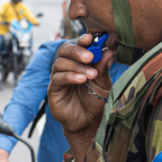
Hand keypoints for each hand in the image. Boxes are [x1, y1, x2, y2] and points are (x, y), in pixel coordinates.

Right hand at [48, 34, 113, 161]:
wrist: (89, 123)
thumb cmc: (96, 101)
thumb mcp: (103, 83)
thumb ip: (103, 67)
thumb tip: (109, 50)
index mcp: (79, 62)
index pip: (76, 46)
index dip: (82, 40)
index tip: (91, 38)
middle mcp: (66, 67)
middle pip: (64, 50)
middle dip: (77, 51)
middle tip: (90, 56)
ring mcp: (58, 78)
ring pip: (60, 63)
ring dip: (76, 66)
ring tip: (91, 75)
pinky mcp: (53, 91)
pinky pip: (58, 79)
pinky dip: (70, 77)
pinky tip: (81, 80)